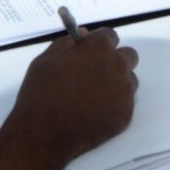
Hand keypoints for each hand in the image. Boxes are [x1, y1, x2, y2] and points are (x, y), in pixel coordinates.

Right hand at [0, 28, 139, 168]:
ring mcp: (123, 91)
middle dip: (114, 61)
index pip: (110, 36)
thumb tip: (84, 35)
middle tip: (96, 73)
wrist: (43, 134)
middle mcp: (116, 66)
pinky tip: (95, 112)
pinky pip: (125, 104)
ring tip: (93, 96)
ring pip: (129, 80)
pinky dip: (114, 105)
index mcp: (98, 48)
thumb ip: (67, 43)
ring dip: (117, 83)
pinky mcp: (125, 114)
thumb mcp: (46, 60)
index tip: (92, 53)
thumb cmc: (40, 94)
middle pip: (128, 56)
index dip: (99, 44)